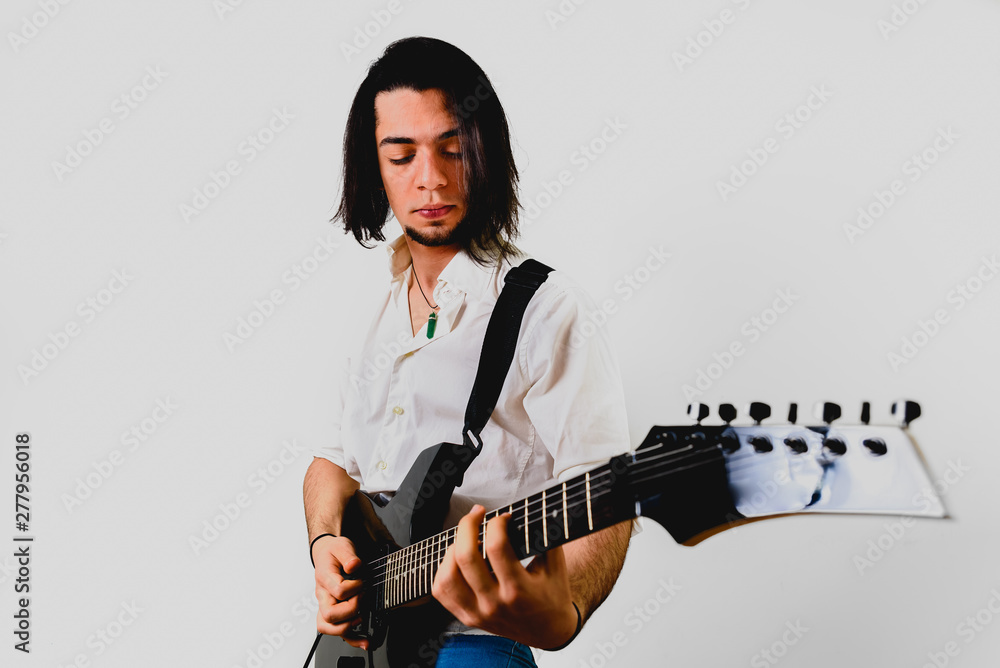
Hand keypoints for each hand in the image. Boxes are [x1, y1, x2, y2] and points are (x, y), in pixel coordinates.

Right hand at [313, 535, 367, 648]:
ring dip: (347, 626)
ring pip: (328, 627)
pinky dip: (351, 639)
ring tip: (361, 617)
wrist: (326, 554)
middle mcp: (322, 594)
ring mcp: (325, 605)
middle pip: (330, 614)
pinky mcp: (332, 612)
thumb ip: (348, 555)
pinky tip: (364, 641)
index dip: (354, 588)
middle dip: (351, 609)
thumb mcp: (342, 545)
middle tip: (362, 598)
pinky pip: (336, 631)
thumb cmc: (333, 552)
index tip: (362, 582)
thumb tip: (354, 565)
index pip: (338, 590)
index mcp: (324, 577)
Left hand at [431, 505, 579, 648]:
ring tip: (465, 538)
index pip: (496, 547)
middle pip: (466, 557)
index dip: (496, 523)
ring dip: (452, 548)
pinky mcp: (468, 617)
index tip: (503, 517)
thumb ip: (545, 536)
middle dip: (468, 525)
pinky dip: (443, 570)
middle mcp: (495, 603)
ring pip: (448, 576)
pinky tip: (455, 558)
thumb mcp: (556, 565)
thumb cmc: (552, 595)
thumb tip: (535, 508)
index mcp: (519, 590)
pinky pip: (441, 592)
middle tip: (477, 514)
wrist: (549, 631)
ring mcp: (478, 613)